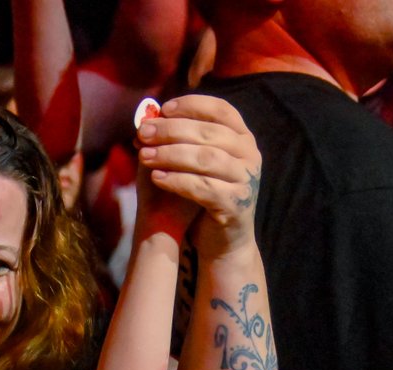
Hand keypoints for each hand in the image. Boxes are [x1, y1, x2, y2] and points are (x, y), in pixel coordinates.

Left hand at [135, 94, 261, 257]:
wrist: (222, 239)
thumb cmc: (203, 194)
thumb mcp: (190, 163)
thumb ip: (174, 141)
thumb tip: (145, 122)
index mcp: (241, 138)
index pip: (221, 110)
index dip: (191, 106)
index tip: (162, 109)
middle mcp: (249, 155)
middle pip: (209, 133)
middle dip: (171, 130)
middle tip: (143, 133)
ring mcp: (246, 180)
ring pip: (207, 159)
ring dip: (171, 154)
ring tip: (144, 155)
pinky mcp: (236, 204)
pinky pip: (204, 188)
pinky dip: (178, 181)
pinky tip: (157, 178)